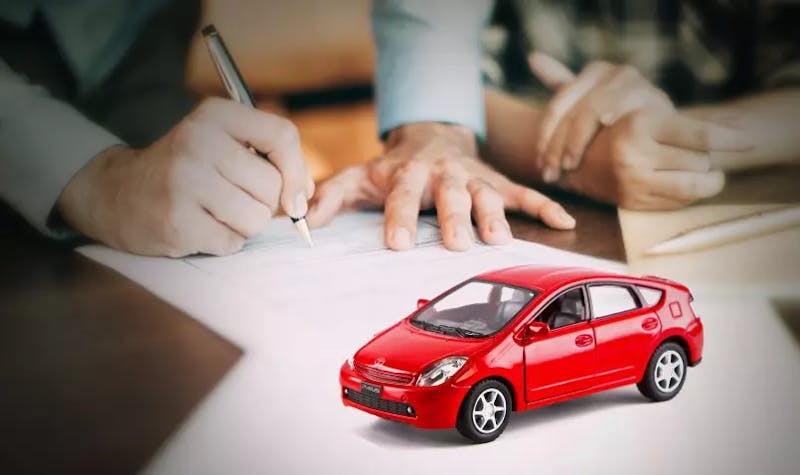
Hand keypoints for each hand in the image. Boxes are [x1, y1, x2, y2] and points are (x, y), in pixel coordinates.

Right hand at [57, 98, 313, 256]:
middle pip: (271, 186)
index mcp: (214, 115)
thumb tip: (305, 196)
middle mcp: (197, 141)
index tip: (295, 194)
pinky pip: (232, 242)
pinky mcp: (177, 221)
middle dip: (262, 202)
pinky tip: (199, 225)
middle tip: (232, 196)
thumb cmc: (187, 169)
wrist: (118, 193)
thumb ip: (269, 158)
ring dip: (244, 225)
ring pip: (256, 218)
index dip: (298, 170)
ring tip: (215, 212)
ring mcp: (184, 181)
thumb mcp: (223, 143)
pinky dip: (223, 241)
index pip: (281, 134)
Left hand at [306, 123, 574, 250]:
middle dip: (455, 218)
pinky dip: (544, 207)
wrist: (432, 134)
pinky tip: (564, 223)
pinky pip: (524, 193)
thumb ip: (331, 197)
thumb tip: (302, 222)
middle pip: (450, 195)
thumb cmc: (394, 167)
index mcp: (408, 173)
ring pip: (488, 195)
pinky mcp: (497, 183)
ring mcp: (473, 178)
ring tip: (500, 241)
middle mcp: (444, 174)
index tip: (397, 244)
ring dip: (495, 216)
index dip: (400, 218)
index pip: (402, 196)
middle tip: (457, 244)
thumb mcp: (358, 177)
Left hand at [529, 52, 673, 181]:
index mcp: (596, 72)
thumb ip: (563, 84)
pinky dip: (609, 128)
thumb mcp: (590, 106)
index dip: (545, 137)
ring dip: (576, 143)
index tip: (539, 164)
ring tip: (568, 167)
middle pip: (573, 110)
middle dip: (557, 146)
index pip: (558, 105)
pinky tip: (596, 146)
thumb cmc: (622, 124)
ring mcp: (638, 84)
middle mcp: (617, 73)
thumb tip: (533, 57)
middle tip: (549, 172)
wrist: (670, 134)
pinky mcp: (656, 101)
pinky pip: (624, 116)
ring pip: (593, 111)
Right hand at [561, 108, 751, 208]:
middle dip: (705, 157)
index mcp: (639, 124)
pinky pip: (679, 202)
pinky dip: (688, 193)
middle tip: (696, 152)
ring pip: (694, 185)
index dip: (730, 138)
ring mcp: (633, 182)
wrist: (576, 159)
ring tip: (702, 172)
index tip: (749, 140)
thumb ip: (690, 122)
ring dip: (704, 179)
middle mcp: (635, 154)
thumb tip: (737, 128)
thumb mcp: (649, 114)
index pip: (700, 136)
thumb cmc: (623, 129)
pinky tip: (678, 182)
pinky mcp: (634, 202)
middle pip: (700, 161)